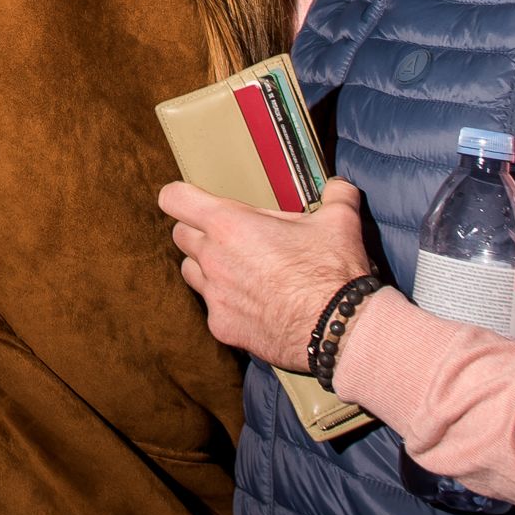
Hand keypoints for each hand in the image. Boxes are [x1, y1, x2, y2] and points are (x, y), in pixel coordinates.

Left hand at [160, 177, 374, 371]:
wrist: (338, 329)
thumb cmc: (331, 271)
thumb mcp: (339, 222)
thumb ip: (336, 196)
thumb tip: (340, 185)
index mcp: (229, 224)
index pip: (175, 199)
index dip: (180, 196)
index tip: (192, 199)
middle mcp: (213, 258)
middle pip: (180, 235)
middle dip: (199, 231)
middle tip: (231, 236)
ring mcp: (214, 295)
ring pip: (192, 272)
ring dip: (207, 267)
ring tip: (241, 269)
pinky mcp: (222, 326)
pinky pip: (213, 308)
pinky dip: (228, 304)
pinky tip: (256, 305)